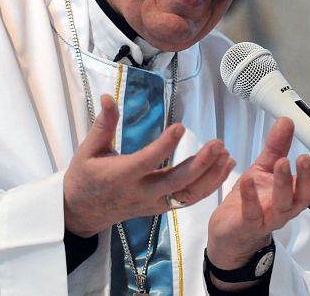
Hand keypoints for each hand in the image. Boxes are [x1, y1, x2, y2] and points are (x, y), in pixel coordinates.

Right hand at [64, 95, 234, 236]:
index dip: (165, 145)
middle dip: (200, 164)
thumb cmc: (84, 178)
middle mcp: (141, 192)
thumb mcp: (87, 150)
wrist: (81, 214)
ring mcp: (153, 203)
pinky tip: (223, 170)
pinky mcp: (161, 209)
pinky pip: (188, 201)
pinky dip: (208, 187)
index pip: (148, 160)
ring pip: (188, 195)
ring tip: (227, 156)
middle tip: (217, 144)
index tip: (180, 126)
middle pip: (176, 182)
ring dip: (211, 177)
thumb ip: (102, 124)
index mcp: (121, 175)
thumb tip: (109, 96)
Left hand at [206, 118, 309, 269]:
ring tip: (282, 163)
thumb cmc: (253, 201)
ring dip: (284, 183)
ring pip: (284, 204)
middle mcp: (288, 206)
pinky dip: (251, 197)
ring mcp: (270, 217)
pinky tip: (248, 181)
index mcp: (295, 191)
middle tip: (304, 158)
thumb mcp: (264, 168)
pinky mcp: (250, 224)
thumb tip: (286, 122)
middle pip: (306, 194)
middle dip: (307, 176)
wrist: (232, 231)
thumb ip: (276, 146)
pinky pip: (253, 213)